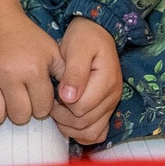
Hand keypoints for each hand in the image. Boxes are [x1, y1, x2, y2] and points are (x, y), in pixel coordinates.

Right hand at [0, 14, 61, 127]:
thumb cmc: (27, 39)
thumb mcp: (51, 52)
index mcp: (33, 68)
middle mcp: (10, 74)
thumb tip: (73, 99)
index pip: (42, 109)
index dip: (42, 106)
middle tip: (21, 100)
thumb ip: (66, 75)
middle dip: (23, 112)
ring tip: (3, 103)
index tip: (37, 97)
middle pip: (19, 116)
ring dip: (1, 114)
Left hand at [51, 18, 121, 145]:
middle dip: (62, 116)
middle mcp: (112, 97)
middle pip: (84, 123)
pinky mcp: (106, 110)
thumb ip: (74, 72)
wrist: (96, 32)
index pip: (81, 108)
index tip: (53, 91)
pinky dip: (81, 132)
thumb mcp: (78, 47)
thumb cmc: (84, 37)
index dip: (62, 104)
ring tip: (58, 109)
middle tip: (51, 100)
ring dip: (70, 127)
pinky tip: (68, 120)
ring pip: (90, 133)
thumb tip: (68, 98)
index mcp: (107, 81)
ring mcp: (110, 105)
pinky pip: (97, 133)